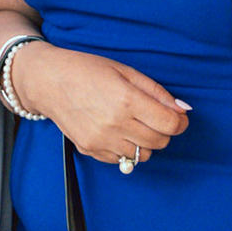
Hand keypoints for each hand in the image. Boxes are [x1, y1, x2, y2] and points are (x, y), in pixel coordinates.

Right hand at [8, 41, 189, 165]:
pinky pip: (122, 160)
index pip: (170, 125)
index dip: (180, 121)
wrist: (47, 81)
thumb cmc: (86, 69)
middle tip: (154, 117)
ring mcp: (101, 140)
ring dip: (145, 142)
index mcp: (126, 100)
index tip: (178, 116)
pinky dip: (125, 149)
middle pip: (160, 142)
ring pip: (142, 155)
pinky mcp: (90, 150)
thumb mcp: (124, 70)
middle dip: (164, 131)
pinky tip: (116, 131)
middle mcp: (115, 124)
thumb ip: (156, 91)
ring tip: (132, 123)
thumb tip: (183, 109)